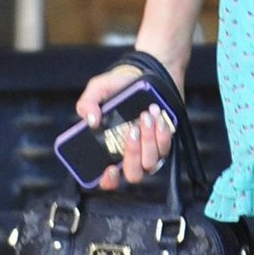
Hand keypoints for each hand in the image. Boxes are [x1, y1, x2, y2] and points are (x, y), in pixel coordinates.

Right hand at [75, 61, 178, 189]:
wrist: (145, 73)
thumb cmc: (118, 86)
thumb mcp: (98, 90)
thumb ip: (87, 103)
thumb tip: (91, 120)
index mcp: (108, 149)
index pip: (108, 180)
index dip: (108, 181)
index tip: (110, 168)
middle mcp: (129, 155)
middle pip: (133, 174)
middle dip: (132, 153)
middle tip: (132, 129)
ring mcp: (149, 151)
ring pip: (151, 162)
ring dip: (149, 141)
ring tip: (145, 117)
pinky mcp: (165, 142)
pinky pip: (166, 148)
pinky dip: (162, 134)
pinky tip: (157, 117)